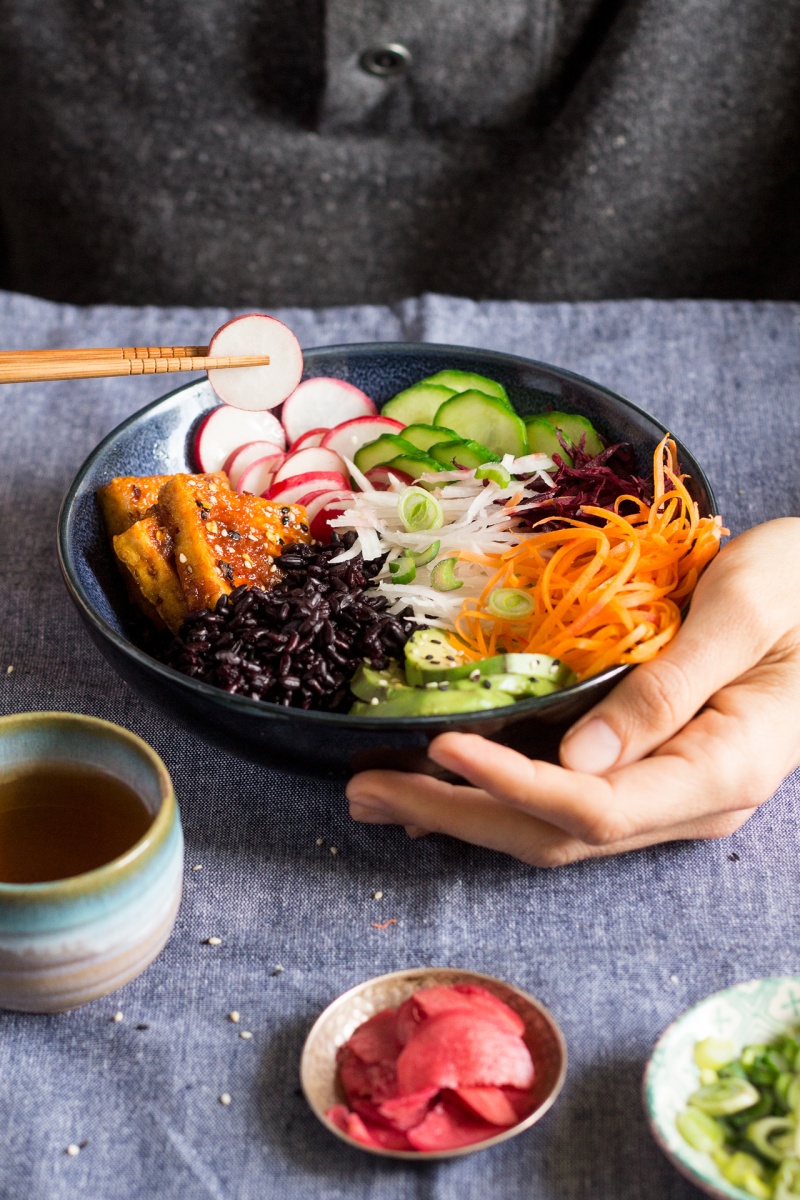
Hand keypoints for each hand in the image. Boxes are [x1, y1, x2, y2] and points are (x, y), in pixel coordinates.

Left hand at [347, 519, 799, 865]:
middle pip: (559, 833)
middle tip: (365, 790)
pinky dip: (497, 796)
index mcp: (723, 766)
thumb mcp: (747, 608)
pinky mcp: (652, 771)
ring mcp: (671, 792)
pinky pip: (565, 802)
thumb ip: (669, 685)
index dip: (512, 784)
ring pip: (554, 828)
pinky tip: (440, 788)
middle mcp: (692, 799)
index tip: (439, 744)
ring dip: (463, 812)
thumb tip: (578, 760)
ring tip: (377, 793)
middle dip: (459, 813)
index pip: (597, 806)